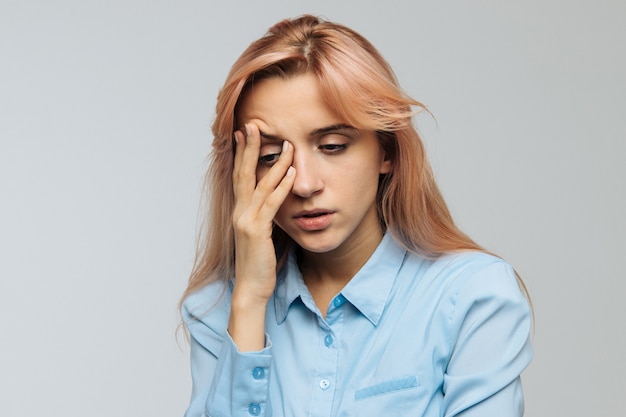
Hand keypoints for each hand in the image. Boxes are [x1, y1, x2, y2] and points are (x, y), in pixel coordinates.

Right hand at [229, 123, 294, 349]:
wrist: (251, 288)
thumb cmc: (258, 262)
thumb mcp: (260, 234)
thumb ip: (264, 215)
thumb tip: (273, 200)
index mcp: (240, 211)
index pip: (239, 176)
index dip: (242, 153)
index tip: (244, 132)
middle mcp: (239, 212)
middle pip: (243, 173)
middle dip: (248, 148)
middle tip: (252, 124)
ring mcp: (246, 220)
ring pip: (259, 184)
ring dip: (273, 162)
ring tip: (285, 143)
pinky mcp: (257, 231)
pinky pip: (271, 204)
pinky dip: (281, 186)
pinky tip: (291, 172)